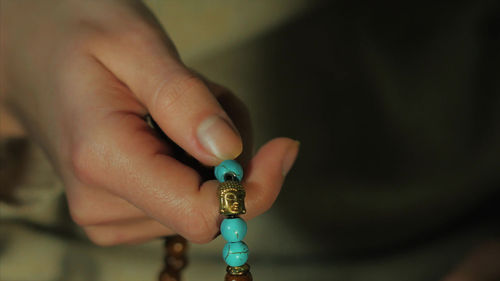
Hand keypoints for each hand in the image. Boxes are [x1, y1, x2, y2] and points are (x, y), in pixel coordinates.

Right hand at [0, 0, 298, 244]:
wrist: (30, 52)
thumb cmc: (78, 34)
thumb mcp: (135, 44)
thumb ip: (183, 101)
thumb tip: (229, 152)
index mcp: (105, 161)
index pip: (201, 214)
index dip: (254, 189)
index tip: (283, 146)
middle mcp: (101, 204)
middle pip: (208, 208)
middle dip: (229, 154)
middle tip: (205, 95)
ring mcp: (107, 214)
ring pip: (200, 201)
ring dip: (210, 152)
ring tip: (178, 102)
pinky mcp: (118, 212)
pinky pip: (183, 197)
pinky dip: (193, 160)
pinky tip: (169, 123)